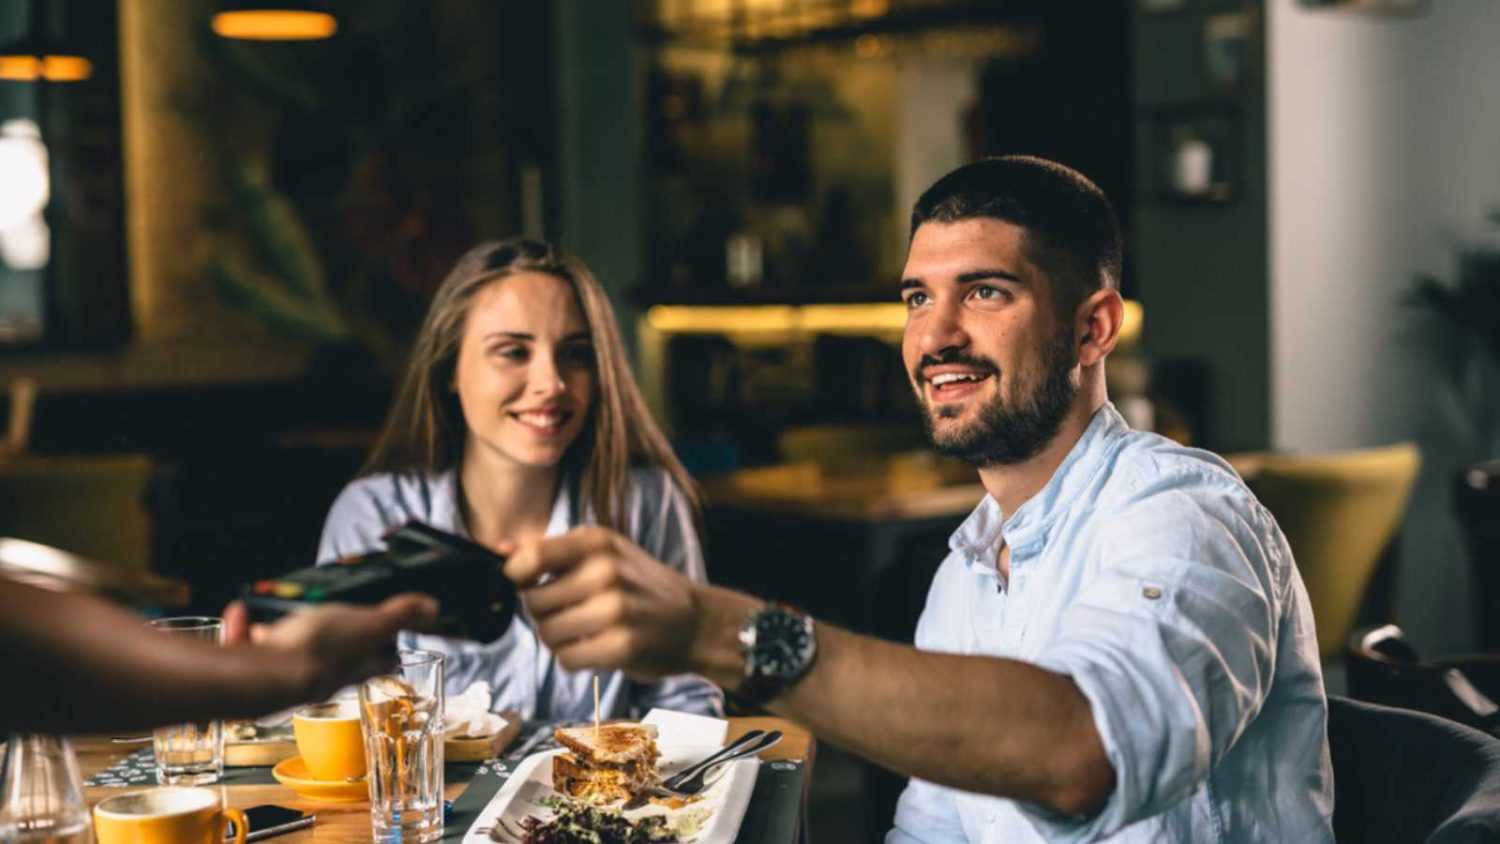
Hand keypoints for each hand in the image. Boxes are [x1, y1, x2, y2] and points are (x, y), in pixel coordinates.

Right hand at [222, 594, 437, 700]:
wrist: (263, 678)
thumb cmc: (319, 652)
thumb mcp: (368, 624)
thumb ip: (399, 615)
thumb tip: (433, 608)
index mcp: (356, 664)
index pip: (381, 658)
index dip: (387, 646)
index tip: (389, 635)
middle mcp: (321, 675)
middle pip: (331, 657)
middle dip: (326, 638)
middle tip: (323, 620)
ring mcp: (284, 675)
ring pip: (284, 652)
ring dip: (277, 634)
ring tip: (271, 623)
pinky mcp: (249, 672)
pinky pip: (246, 649)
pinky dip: (241, 631)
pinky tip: (238, 615)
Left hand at [505, 526, 699, 678]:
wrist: (697, 622)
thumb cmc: (641, 586)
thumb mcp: (605, 552)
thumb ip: (552, 551)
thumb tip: (499, 549)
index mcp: (597, 541)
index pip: (528, 558)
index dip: (517, 578)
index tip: (531, 586)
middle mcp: (606, 570)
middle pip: (532, 602)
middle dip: (542, 615)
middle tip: (568, 615)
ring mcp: (615, 609)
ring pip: (546, 633)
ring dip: (558, 640)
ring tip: (583, 633)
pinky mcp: (622, 645)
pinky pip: (567, 659)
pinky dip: (574, 659)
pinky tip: (595, 649)